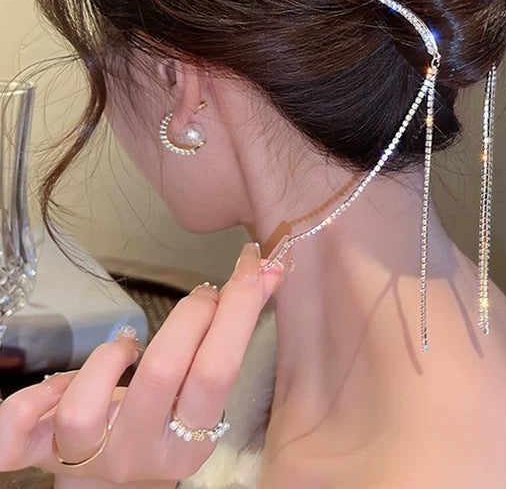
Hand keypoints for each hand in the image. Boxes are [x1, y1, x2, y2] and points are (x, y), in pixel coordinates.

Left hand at [0, 241, 285, 483]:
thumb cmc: (168, 430)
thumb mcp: (202, 403)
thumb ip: (222, 346)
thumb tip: (264, 270)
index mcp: (191, 441)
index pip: (218, 370)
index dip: (239, 308)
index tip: (255, 265)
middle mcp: (141, 453)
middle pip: (160, 373)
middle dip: (190, 313)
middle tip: (204, 294)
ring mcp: (88, 458)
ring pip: (86, 407)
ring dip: (110, 356)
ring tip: (128, 344)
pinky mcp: (42, 455)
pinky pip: (17, 437)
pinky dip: (26, 404)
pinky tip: (51, 383)